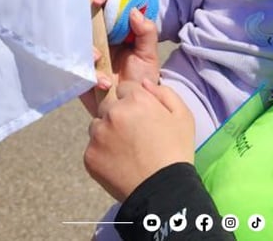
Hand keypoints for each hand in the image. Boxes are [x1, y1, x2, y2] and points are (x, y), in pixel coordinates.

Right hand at [80, 0, 161, 115]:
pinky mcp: (82, 75)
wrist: (136, 107)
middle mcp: (99, 39)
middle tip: (94, 24)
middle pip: (86, 19)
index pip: (106, 4)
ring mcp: (88, 56)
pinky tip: (105, 83)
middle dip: (86, 19)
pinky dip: (91, 74)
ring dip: (88, 50)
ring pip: (79, 44)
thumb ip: (146, 32)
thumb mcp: (149, 53)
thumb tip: (134, 11)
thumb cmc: (143, 77)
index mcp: (116, 29)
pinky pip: (78, 70)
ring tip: (99, 59)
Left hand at [84, 78, 194, 200]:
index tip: (142, 117)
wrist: (163, 190)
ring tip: (127, 151)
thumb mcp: (182, 116)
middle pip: (108, 106)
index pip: (125, 88)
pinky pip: (93, 147)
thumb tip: (144, 83)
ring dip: (107, 133)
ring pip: (97, 126)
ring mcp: (98, 135)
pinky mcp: (89, 156)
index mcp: (136, 100)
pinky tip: (119, 163)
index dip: (134, 102)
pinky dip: (103, 153)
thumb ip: (164, 93)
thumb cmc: (176, 151)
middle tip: (134, 135)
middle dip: (118, 115)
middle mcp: (113, 113)